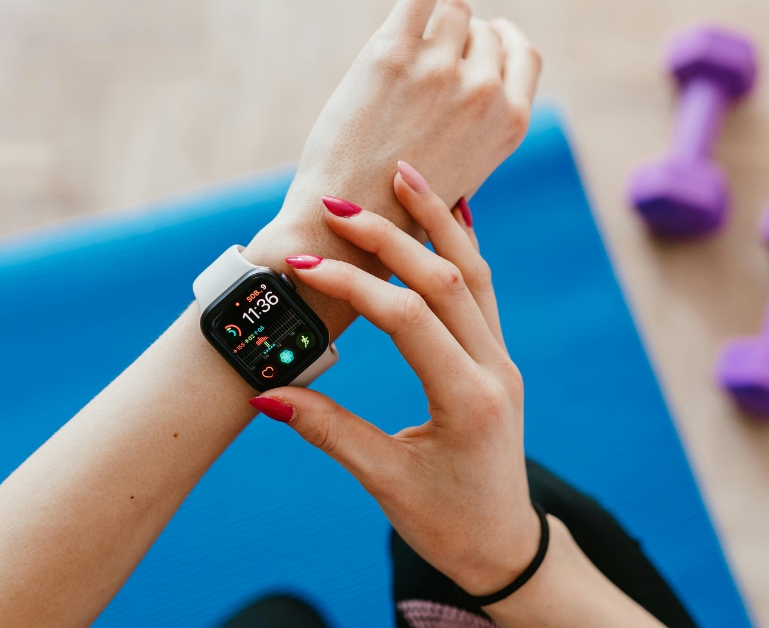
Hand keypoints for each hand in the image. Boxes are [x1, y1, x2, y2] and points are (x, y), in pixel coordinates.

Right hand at [251, 162, 536, 595]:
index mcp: (467, 400)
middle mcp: (493, 369)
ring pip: (474, 274)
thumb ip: (329, 431)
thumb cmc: (447, 522)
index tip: (300, 267)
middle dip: (390, 236)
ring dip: (438, 221)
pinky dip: (462, 248)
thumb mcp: (384, 481)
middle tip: (342, 203)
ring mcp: (501, 361)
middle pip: (445, 279)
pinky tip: (449, 213)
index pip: (406, 319)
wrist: (504, 545)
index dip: (351, 285)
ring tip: (405, 174)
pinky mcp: (497, 360)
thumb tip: (265, 394)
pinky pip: (484, 290)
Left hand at [253, 0, 540, 252]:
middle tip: (427, 56)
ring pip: (452, 9)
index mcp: (510, 123)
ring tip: (404, 47)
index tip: (484, 36)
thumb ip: (477, 130)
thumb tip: (479, 89)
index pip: (524, 55)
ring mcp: (442, 69)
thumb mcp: (463, 176)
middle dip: (458, 37)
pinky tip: (402, 18)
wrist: (350, 224)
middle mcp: (485, 92)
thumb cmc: (398, 209)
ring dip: (432, 21)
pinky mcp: (394, 52)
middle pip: (482, 30)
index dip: (502, 41)